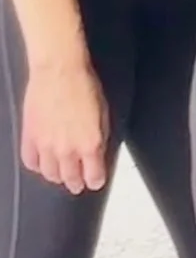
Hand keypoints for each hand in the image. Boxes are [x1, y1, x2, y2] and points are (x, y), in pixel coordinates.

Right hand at [21, 60, 109, 193]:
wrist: (59, 72)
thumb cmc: (84, 86)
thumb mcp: (104, 113)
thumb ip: (100, 137)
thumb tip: (98, 151)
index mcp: (90, 143)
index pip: (93, 175)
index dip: (95, 181)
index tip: (95, 182)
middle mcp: (67, 149)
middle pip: (70, 178)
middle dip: (76, 183)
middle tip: (77, 185)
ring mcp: (46, 146)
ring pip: (50, 174)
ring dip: (57, 176)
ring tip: (61, 176)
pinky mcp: (29, 138)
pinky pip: (31, 162)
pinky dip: (37, 166)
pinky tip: (42, 165)